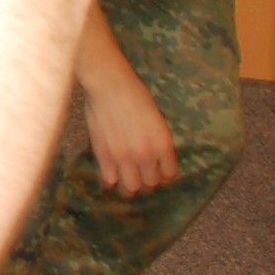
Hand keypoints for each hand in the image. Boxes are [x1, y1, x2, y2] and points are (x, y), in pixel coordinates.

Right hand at [81, 64, 177, 195]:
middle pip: (151, 184)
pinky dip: (112, 179)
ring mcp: (123, 157)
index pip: (169, 175)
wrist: (110, 86)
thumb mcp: (157, 120)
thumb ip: (157, 142)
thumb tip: (155, 157)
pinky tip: (112, 171)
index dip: (164, 174)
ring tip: (127, 177)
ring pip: (131, 188)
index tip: (159, 171)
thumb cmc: (135, 96)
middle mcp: (146, 155)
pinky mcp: (104, 156)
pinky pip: (110, 180)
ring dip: (130, 184)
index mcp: (163, 145)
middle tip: (142, 173)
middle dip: (147, 180)